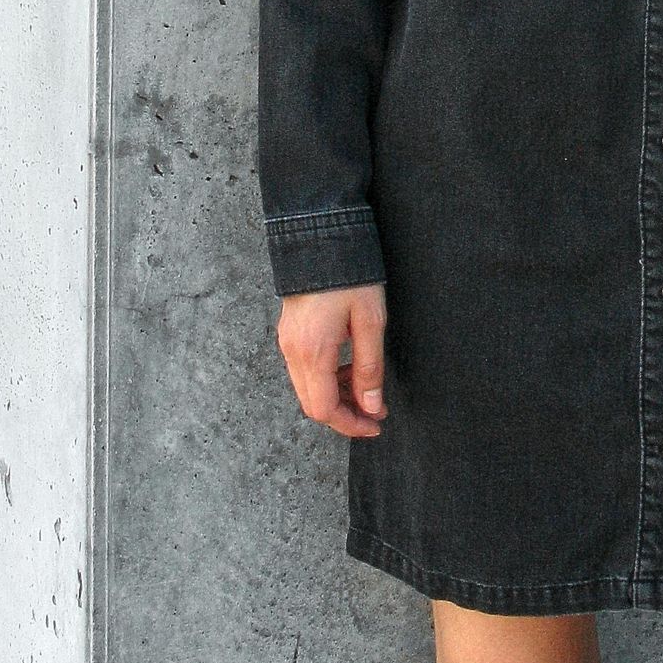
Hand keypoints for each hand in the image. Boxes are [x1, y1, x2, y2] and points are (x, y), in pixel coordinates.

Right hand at [276, 281, 388, 437]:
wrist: (320, 237)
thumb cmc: (350, 276)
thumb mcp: (370, 322)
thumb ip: (370, 368)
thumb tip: (371, 405)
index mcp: (313, 352)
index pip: (325, 410)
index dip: (351, 425)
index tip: (376, 424)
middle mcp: (293, 352)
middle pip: (313, 405)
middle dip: (345, 414)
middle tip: (375, 410)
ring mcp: (287, 343)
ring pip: (308, 389)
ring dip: (336, 396)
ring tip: (366, 387)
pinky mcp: (289, 333)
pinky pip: (304, 371)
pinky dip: (326, 379)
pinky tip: (348, 367)